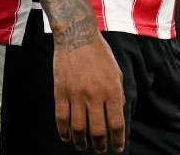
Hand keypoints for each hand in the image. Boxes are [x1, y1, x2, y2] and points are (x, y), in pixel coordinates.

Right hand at [53, 27, 125, 152]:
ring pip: (78, 128)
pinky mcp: (60, 91)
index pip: (116, 123)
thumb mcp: (116, 71)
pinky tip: (67, 137)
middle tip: (99, 149)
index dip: (117, 140)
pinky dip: (64, 132)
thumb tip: (118, 112)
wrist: (76, 34)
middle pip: (97, 131)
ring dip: (81, 142)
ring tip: (83, 146)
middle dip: (99, 145)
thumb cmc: (99, 53)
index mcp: (111, 90)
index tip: (116, 149)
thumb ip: (118, 92)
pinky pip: (61, 118)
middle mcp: (94, 94)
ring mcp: (76, 94)